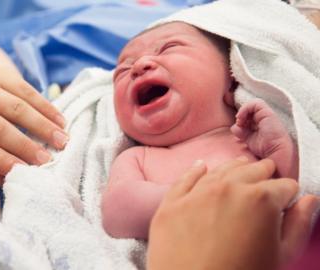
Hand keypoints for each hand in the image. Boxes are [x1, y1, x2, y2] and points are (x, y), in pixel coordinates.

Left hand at [0, 67, 67, 184]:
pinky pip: (27, 91)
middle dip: (25, 146)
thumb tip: (13, 180)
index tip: (26, 172)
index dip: (3, 161)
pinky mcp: (0, 75)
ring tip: (62, 141)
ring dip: (43, 126)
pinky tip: (61, 122)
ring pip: (17, 109)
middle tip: (47, 160)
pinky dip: (47, 108)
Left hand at [147, 158, 318, 269]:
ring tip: (242, 169)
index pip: (284, 186)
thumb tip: (308, 201)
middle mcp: (228, 188)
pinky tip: (202, 167)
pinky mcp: (172, 204)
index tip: (286, 201)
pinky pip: (184, 180)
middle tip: (267, 180)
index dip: (288, 195)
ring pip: (220, 170)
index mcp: (260, 200)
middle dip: (263, 176)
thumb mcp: (282, 258)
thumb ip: (298, 225)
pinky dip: (195, 172)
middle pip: (252, 171)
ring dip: (234, 169)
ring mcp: (196, 194)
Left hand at [231, 99, 297, 177]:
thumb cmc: (265, 150)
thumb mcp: (249, 140)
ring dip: (243, 113)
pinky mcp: (268, 113)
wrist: (276, 153)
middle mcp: (264, 118)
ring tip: (241, 122)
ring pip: (251, 106)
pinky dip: (245, 109)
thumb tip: (234, 126)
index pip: (248, 116)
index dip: (241, 120)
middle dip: (241, 117)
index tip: (239, 128)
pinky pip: (255, 104)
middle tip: (240, 126)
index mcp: (261, 125)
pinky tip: (242, 118)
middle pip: (249, 111)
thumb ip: (241, 132)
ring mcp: (267, 115)